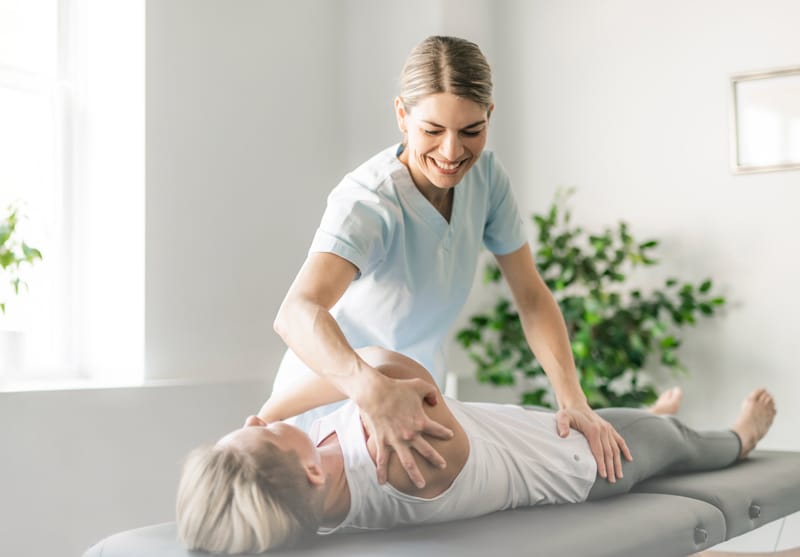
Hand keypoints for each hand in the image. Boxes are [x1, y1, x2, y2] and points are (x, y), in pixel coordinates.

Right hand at [358, 374, 453, 488]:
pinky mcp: (382, 441)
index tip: (450, 436)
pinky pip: (383, 460)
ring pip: (408, 463)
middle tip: (443, 466)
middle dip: (436, 459)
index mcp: (421, 421)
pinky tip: (382, 483)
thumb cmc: (397, 387)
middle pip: (427, 451)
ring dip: (415, 475)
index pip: (437, 430)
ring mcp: (396, 440)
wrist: (375, 392)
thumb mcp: (419, 385)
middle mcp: (411, 434)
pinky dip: (382, 472)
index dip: (445, 433)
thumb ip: (431, 392)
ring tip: (421, 485)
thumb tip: (435, 400)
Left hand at [555, 404, 631, 482]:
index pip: (598, 450)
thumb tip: (563, 435)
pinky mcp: (609, 429)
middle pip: (608, 452)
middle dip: (611, 468)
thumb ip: (562, 426)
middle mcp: (603, 429)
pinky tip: (629, 459)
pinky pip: (620, 440)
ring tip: (619, 476)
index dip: (601, 464)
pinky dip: (625, 450)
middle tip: (612, 481)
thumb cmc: (568, 414)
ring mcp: (608, 429)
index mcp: (593, 429)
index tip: (604, 475)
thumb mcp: (562, 417)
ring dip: (618, 463)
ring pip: (615, 449)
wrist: (576, 405)